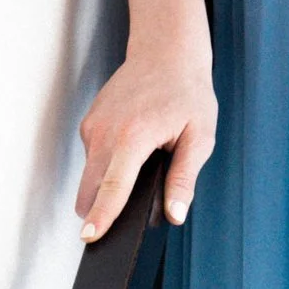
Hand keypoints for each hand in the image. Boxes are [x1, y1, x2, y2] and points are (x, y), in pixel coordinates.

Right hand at [77, 38, 215, 238]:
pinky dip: (109, 164)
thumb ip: (184, 178)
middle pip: (92, 188)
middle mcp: (105, 132)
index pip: (113, 186)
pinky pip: (94, 157)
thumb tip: (175, 214)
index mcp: (133, 137)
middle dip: (101, 208)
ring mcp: (93, 126)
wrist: (166, 51)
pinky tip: (134, 149)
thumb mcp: (199, 137)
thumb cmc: (187, 92)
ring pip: (91, 174)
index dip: (101, 215)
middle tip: (126, 218)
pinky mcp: (89, 123)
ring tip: (144, 165)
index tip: (89, 236)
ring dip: (109, 183)